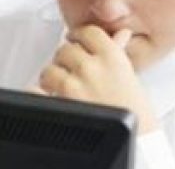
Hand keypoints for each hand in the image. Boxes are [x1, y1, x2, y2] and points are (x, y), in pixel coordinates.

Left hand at [36, 26, 157, 133]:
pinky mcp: (59, 103)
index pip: (87, 31)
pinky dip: (40, 94)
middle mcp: (91, 67)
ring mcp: (73, 84)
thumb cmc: (137, 113)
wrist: (139, 142)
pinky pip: (35, 90)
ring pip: (49, 68)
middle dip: (67, 60)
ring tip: (64, 89)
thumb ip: (118, 54)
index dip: (80, 36)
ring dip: (53, 78)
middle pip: (65, 49)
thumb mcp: (131, 77)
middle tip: (74, 72)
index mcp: (112, 58)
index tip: (77, 41)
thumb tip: (120, 34)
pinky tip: (51, 99)